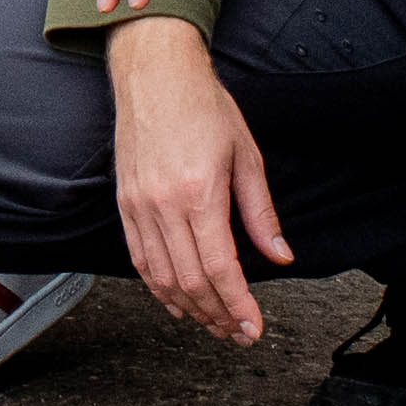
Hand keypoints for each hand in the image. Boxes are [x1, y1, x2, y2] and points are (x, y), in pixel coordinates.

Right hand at [106, 23, 288, 345]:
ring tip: (213, 322)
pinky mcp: (125, 202)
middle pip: (190, 281)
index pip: (220, 268)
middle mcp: (164, 203)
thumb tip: (280, 255)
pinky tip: (176, 300)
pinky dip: (158, 286)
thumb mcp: (247, 155)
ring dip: (189, 308)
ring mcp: (139, 205)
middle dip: (217, 315)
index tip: (253, 327)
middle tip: (237, 333)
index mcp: (200, 191)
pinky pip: (139, 258)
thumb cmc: (203, 105)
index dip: (238, 305)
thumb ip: (261, 213)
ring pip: (161, 277)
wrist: (155, 72)